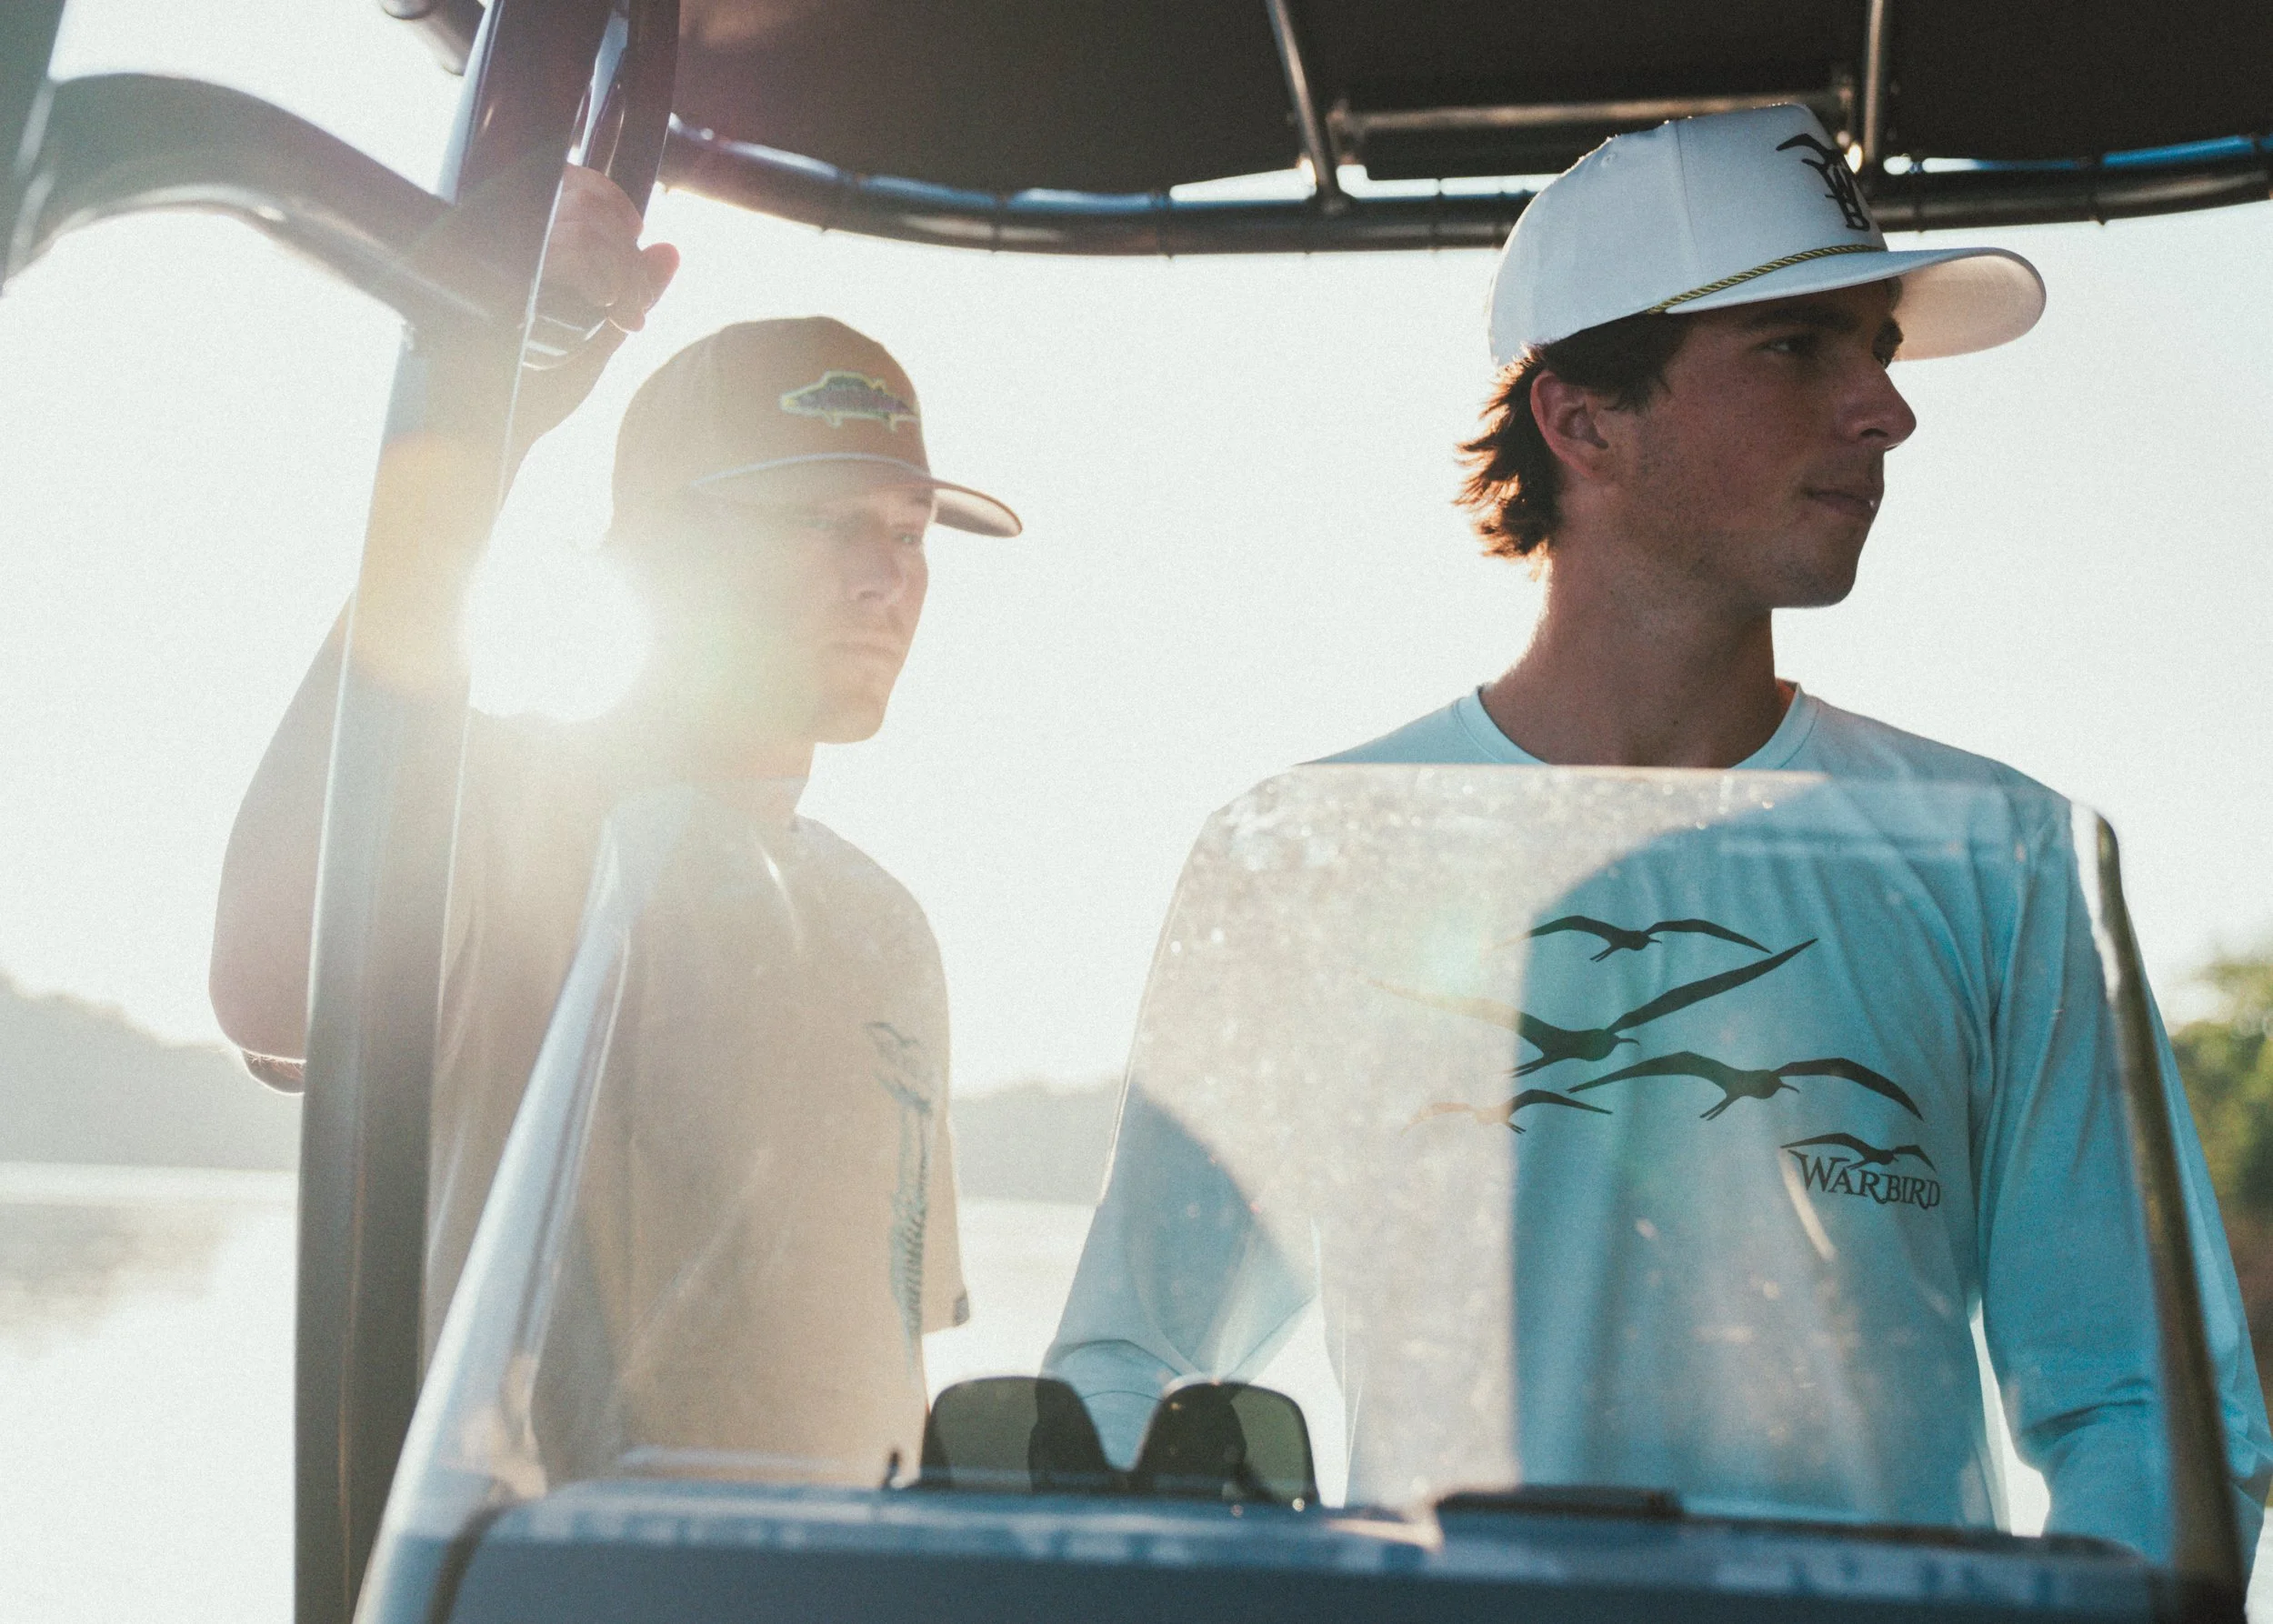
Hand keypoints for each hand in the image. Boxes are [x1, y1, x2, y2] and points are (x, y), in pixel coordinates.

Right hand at [512, 165, 680, 452]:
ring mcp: (503, 256)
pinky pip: (570, 250)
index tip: (635, 234)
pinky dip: (604, 276)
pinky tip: (607, 307)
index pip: (571, 183)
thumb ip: (635, 292)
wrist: (497, 432)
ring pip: (585, 227)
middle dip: (629, 256)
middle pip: (586, 206)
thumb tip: (671, 249)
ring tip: (626, 317)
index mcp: (523, 246)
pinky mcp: (504, 277)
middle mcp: (508, 242)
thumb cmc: (541, 389)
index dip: (612, 201)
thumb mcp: (600, 336)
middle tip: (637, 308)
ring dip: (624, 273)